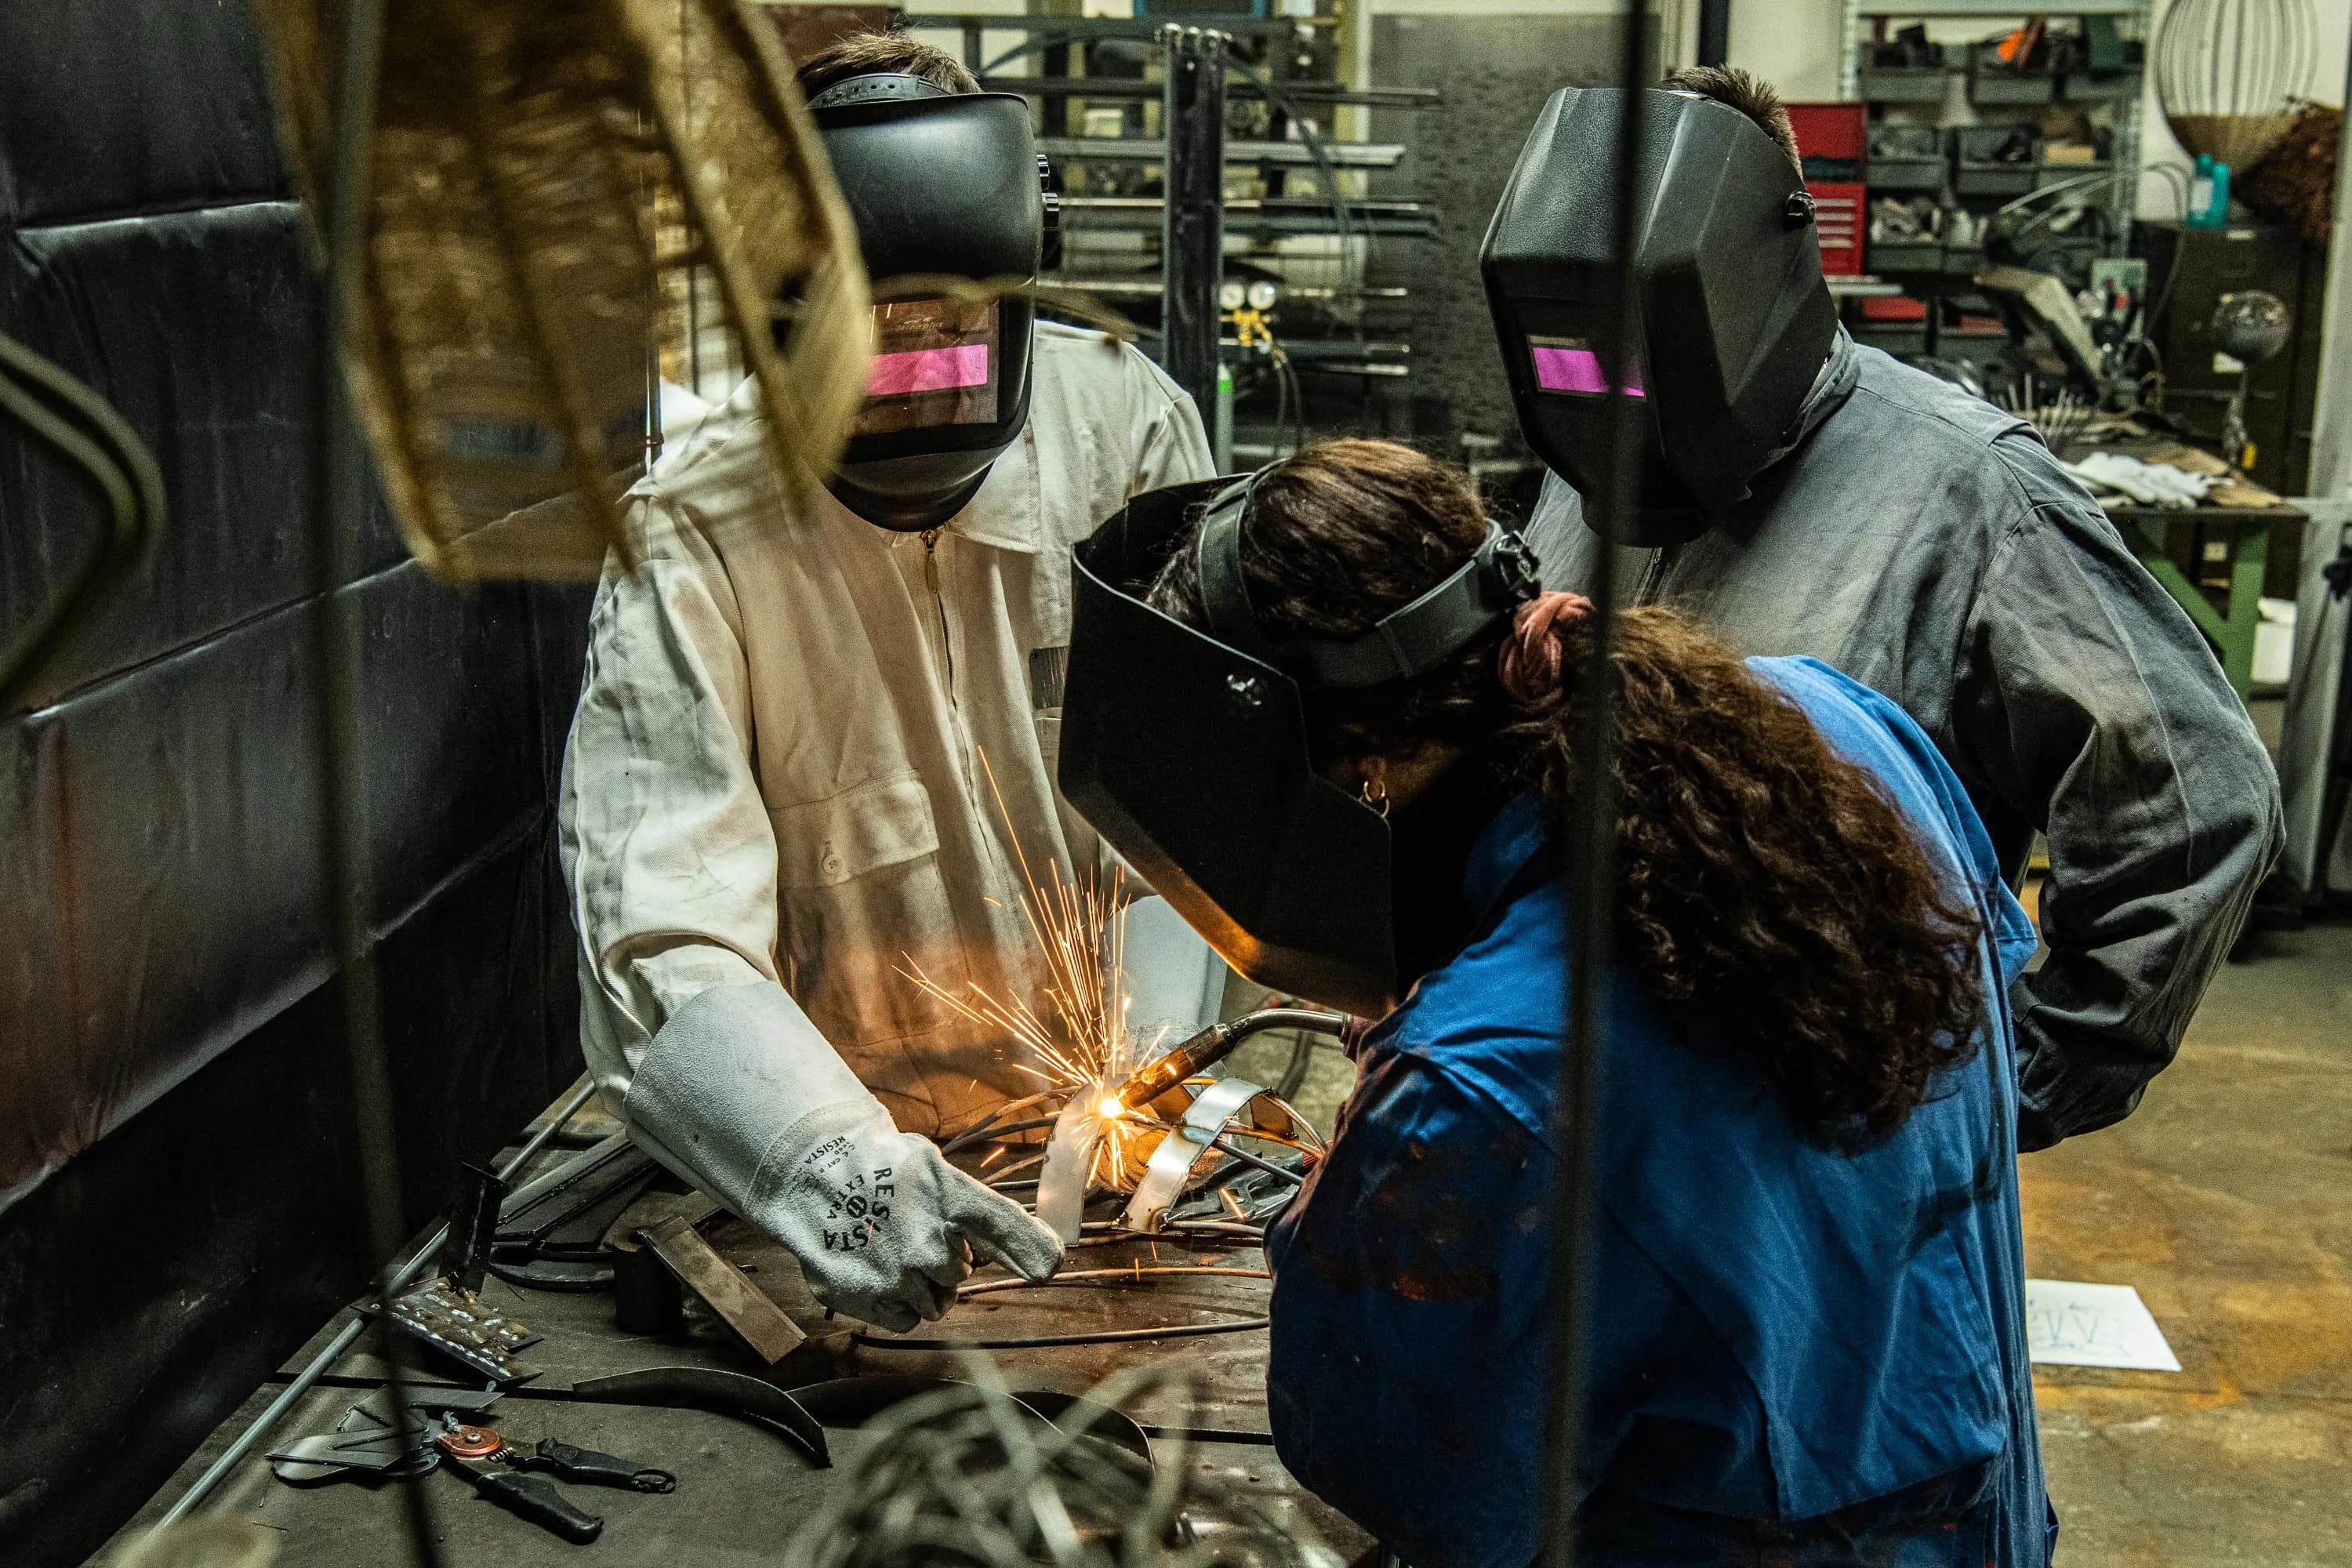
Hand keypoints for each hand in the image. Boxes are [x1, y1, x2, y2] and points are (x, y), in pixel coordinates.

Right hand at [621, 981, 1063, 1334]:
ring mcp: (896, 1276)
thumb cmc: (880, 1171)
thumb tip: (1046, 1259)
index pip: (1002, 1226)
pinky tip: (872, 1268)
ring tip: (888, 1248)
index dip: (1030, 1248)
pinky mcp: (869, 1300)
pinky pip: (904, 1319)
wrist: (811, 1179)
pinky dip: (892, 1302)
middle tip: (911, 1234)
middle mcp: (927, 1242)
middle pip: (959, 1276)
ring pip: (932, 1303)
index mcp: (949, 1197)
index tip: (1049, 1266)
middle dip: (942, 1263)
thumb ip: (982, 1211)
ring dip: (917, 1285)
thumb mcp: (935, 1170)